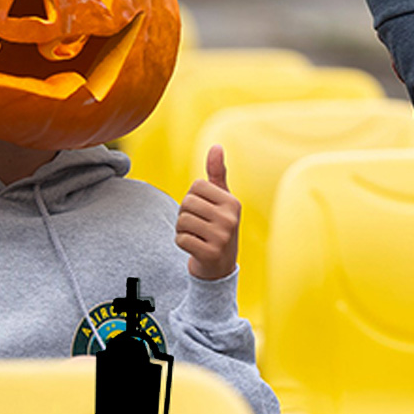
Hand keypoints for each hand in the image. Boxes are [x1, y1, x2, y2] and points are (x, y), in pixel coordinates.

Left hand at [176, 145, 239, 280]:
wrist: (220, 268)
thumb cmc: (218, 227)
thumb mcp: (221, 200)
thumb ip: (217, 173)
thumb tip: (216, 146)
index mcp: (233, 202)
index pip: (196, 185)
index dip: (193, 197)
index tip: (203, 211)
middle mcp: (231, 218)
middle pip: (187, 202)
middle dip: (184, 214)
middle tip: (196, 226)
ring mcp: (222, 237)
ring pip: (182, 221)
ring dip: (181, 229)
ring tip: (195, 236)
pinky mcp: (210, 253)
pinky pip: (181, 239)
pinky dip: (181, 243)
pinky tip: (194, 248)